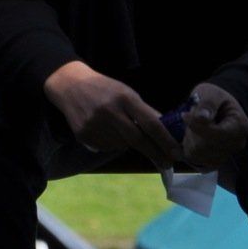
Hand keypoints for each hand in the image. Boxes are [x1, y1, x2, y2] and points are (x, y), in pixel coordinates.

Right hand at [43, 61, 177, 165]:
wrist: (70, 85)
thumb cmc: (105, 89)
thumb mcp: (126, 93)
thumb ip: (145, 111)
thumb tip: (167, 131)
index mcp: (124, 97)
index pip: (150, 123)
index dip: (165, 140)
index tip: (177, 153)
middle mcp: (109, 111)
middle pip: (138, 140)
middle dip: (155, 153)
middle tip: (167, 163)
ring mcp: (95, 124)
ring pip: (121, 145)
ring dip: (127, 143)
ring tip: (118, 128)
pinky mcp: (83, 135)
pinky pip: (106, 148)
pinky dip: (112, 143)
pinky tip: (105, 130)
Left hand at [180, 83, 247, 168]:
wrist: (218, 108)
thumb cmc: (215, 99)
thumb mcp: (211, 92)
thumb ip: (208, 103)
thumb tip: (202, 117)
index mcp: (240, 126)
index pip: (217, 134)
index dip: (197, 126)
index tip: (184, 115)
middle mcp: (236, 144)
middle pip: (205, 146)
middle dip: (192, 131)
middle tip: (191, 117)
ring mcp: (226, 155)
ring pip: (197, 153)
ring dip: (189, 138)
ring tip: (194, 125)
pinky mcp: (213, 161)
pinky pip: (193, 158)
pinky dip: (188, 146)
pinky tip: (193, 135)